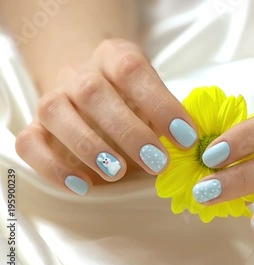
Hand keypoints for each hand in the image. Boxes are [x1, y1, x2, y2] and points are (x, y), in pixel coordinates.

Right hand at [16, 39, 197, 194]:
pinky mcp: (33, 128)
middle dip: (129, 131)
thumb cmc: (131, 101)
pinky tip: (83, 185)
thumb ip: (167, 117)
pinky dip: (54, 167)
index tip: (186, 137)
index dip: (160, 104)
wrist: (89, 92)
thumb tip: (193, 145)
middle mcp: (78, 74)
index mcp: (114, 58)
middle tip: (158, 162)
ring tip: (118, 172)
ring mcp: (52, 99)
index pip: (133, 70)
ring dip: (89, 145)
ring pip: (56, 112)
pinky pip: (29, 144)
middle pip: (94, 92)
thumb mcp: (152, 100)